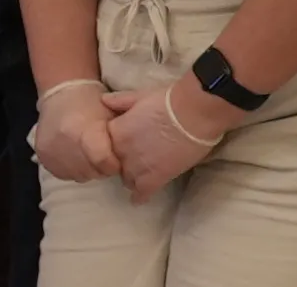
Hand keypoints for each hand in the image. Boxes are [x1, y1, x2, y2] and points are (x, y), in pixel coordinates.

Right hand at [27, 79, 123, 183]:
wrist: (61, 94)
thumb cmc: (92, 104)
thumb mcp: (112, 115)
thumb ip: (119, 139)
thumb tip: (123, 162)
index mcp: (84, 129)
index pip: (103, 162)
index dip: (114, 165)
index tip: (117, 160)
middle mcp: (64, 141)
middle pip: (91, 172)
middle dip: (102, 169)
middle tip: (104, 157)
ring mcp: (50, 149)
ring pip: (78, 175)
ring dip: (87, 170)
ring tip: (90, 156)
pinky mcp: (42, 155)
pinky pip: (62, 174)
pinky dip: (72, 170)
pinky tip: (77, 159)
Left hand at [108, 80, 226, 195]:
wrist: (193, 113)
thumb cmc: (168, 101)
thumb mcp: (138, 96)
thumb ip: (119, 101)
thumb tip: (103, 100)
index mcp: (115, 130)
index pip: (104, 146)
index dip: (113, 148)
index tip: (121, 149)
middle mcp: (120, 150)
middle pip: (114, 164)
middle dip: (122, 164)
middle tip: (135, 162)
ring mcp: (137, 166)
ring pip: (127, 180)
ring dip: (132, 179)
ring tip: (140, 178)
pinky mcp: (156, 177)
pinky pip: (142, 192)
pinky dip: (140, 197)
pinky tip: (139, 200)